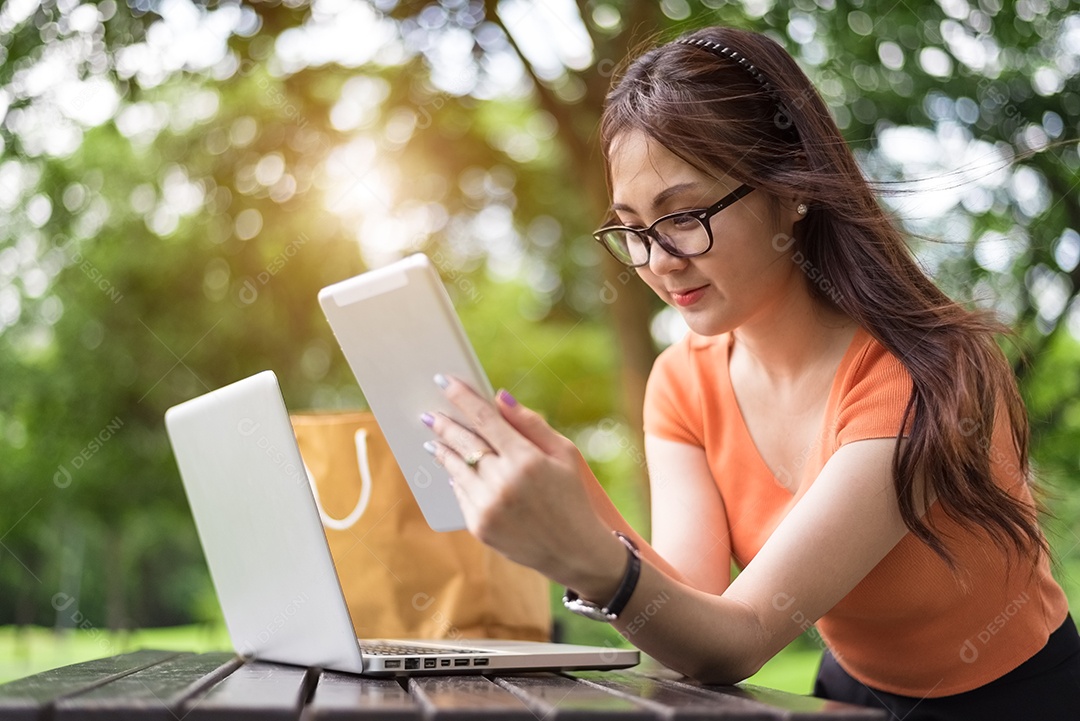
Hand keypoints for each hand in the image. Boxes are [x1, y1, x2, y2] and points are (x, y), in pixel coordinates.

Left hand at [422, 375, 624, 596]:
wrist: (574, 550)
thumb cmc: (572, 495)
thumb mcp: (564, 454)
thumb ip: (531, 423)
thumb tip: (499, 397)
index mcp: (526, 459)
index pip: (485, 419)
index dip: (462, 397)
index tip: (444, 381)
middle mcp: (503, 482)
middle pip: (464, 442)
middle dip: (444, 424)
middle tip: (429, 413)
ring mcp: (488, 506)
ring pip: (456, 469)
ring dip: (442, 451)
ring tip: (433, 439)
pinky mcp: (480, 526)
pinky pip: (460, 494)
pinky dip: (455, 478)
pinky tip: (450, 469)